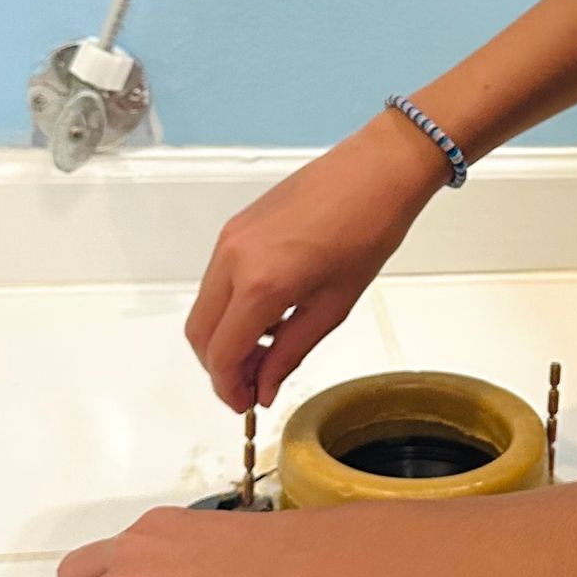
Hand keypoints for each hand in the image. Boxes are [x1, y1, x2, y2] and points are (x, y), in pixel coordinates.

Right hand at [186, 115, 447, 411]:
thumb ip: (290, 353)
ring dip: (224, 337)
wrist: (375, 171)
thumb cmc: (367, 232)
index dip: (229, 387)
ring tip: (266, 351)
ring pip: (204, 306)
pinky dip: (230, 308)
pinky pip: (216, 280)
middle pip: (200, 333)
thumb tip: (263, 388)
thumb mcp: (333, 307)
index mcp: (260, 284)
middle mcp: (233, 259)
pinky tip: (267, 316)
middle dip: (220, 367)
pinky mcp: (236, 226)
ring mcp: (230, 238)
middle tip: (254, 384)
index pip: (222, 352)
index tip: (247, 404)